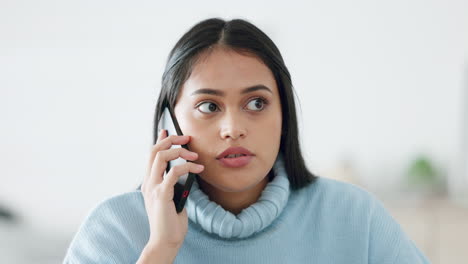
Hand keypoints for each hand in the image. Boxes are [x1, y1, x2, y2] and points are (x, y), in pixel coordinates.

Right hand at [141, 129, 203, 249]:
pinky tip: (199, 169)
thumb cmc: (171, 221)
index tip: (168, 130)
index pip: (151, 155)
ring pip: (161, 157)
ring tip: (194, 155)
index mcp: (150, 182)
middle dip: (170, 140)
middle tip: (186, 138)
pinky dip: (187, 167)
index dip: (159, 140)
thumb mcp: (173, 197)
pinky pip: (174, 172)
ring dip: (179, 152)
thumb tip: (184, 170)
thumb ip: (173, 184)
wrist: (166, 240)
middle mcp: (148, 182)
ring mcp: (153, 188)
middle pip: (154, 151)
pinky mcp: (161, 195)